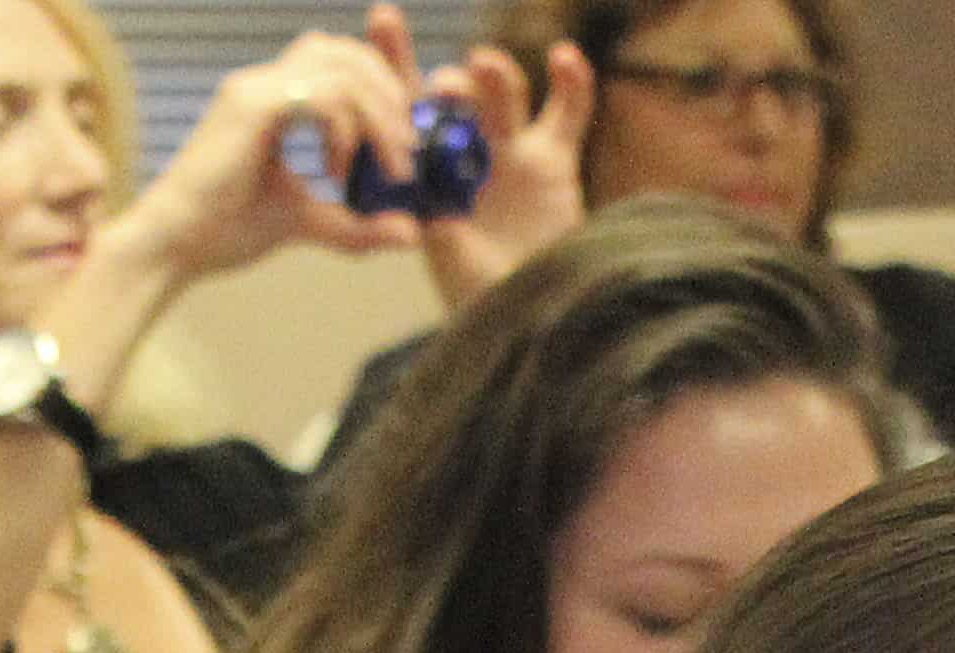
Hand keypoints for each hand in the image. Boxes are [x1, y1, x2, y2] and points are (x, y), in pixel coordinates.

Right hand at [112, 9, 433, 285]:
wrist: (173, 246)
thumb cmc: (225, 231)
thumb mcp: (304, 222)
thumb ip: (355, 225)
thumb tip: (411, 234)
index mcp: (271, 97)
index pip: (339, 64)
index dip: (380, 92)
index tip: (400, 146)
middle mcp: (262, 81)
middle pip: (346, 53)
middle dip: (389, 94)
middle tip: (405, 151)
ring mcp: (255, 88)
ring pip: (341, 68)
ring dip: (378, 113)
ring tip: (388, 164)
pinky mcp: (252, 106)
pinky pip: (321, 96)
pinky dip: (347, 129)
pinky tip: (339, 171)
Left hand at [419, 38, 596, 304]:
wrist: (526, 320)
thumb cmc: (475, 297)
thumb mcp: (440, 254)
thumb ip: (431, 217)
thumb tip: (416, 194)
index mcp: (424, 165)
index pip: (403, 102)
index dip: (394, 59)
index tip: (383, 20)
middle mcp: (464, 150)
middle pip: (456, 94)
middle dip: (449, 83)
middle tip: (443, 92)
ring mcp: (510, 151)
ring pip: (504, 94)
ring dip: (495, 74)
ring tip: (484, 67)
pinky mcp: (555, 161)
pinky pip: (568, 112)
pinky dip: (572, 83)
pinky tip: (564, 57)